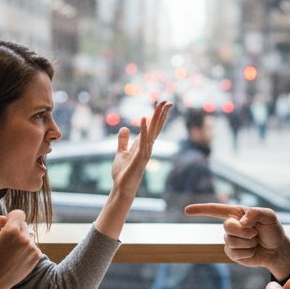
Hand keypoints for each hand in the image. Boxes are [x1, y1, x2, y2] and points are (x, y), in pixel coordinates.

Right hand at [0, 209, 42, 288]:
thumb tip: (8, 217)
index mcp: (12, 230)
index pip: (19, 214)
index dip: (12, 217)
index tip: (8, 224)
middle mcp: (25, 238)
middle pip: (24, 225)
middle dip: (16, 230)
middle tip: (6, 243)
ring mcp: (32, 247)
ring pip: (28, 237)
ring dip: (22, 241)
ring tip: (11, 253)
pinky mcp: (37, 256)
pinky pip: (33, 246)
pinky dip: (26, 250)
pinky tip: (17, 258)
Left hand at [94, 100, 171, 239]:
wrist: (121, 187)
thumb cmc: (122, 172)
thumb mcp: (120, 152)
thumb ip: (123, 141)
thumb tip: (124, 128)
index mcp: (143, 145)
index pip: (153, 128)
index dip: (158, 116)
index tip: (163, 104)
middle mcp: (147, 147)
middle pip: (156, 128)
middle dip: (162, 114)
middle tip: (168, 101)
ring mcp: (145, 152)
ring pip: (153, 132)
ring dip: (156, 118)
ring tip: (160, 105)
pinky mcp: (140, 158)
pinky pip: (143, 141)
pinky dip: (144, 129)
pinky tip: (144, 118)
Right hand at [183, 202, 289, 278]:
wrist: (277, 250)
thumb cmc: (273, 230)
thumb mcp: (269, 216)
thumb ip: (255, 213)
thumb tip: (240, 222)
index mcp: (236, 214)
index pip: (215, 210)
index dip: (200, 210)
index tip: (186, 211)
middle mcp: (231, 226)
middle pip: (227, 226)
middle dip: (243, 231)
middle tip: (255, 234)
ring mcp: (230, 240)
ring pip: (231, 241)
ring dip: (247, 243)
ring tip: (255, 242)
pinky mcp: (233, 253)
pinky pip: (234, 253)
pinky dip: (247, 252)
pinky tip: (252, 251)